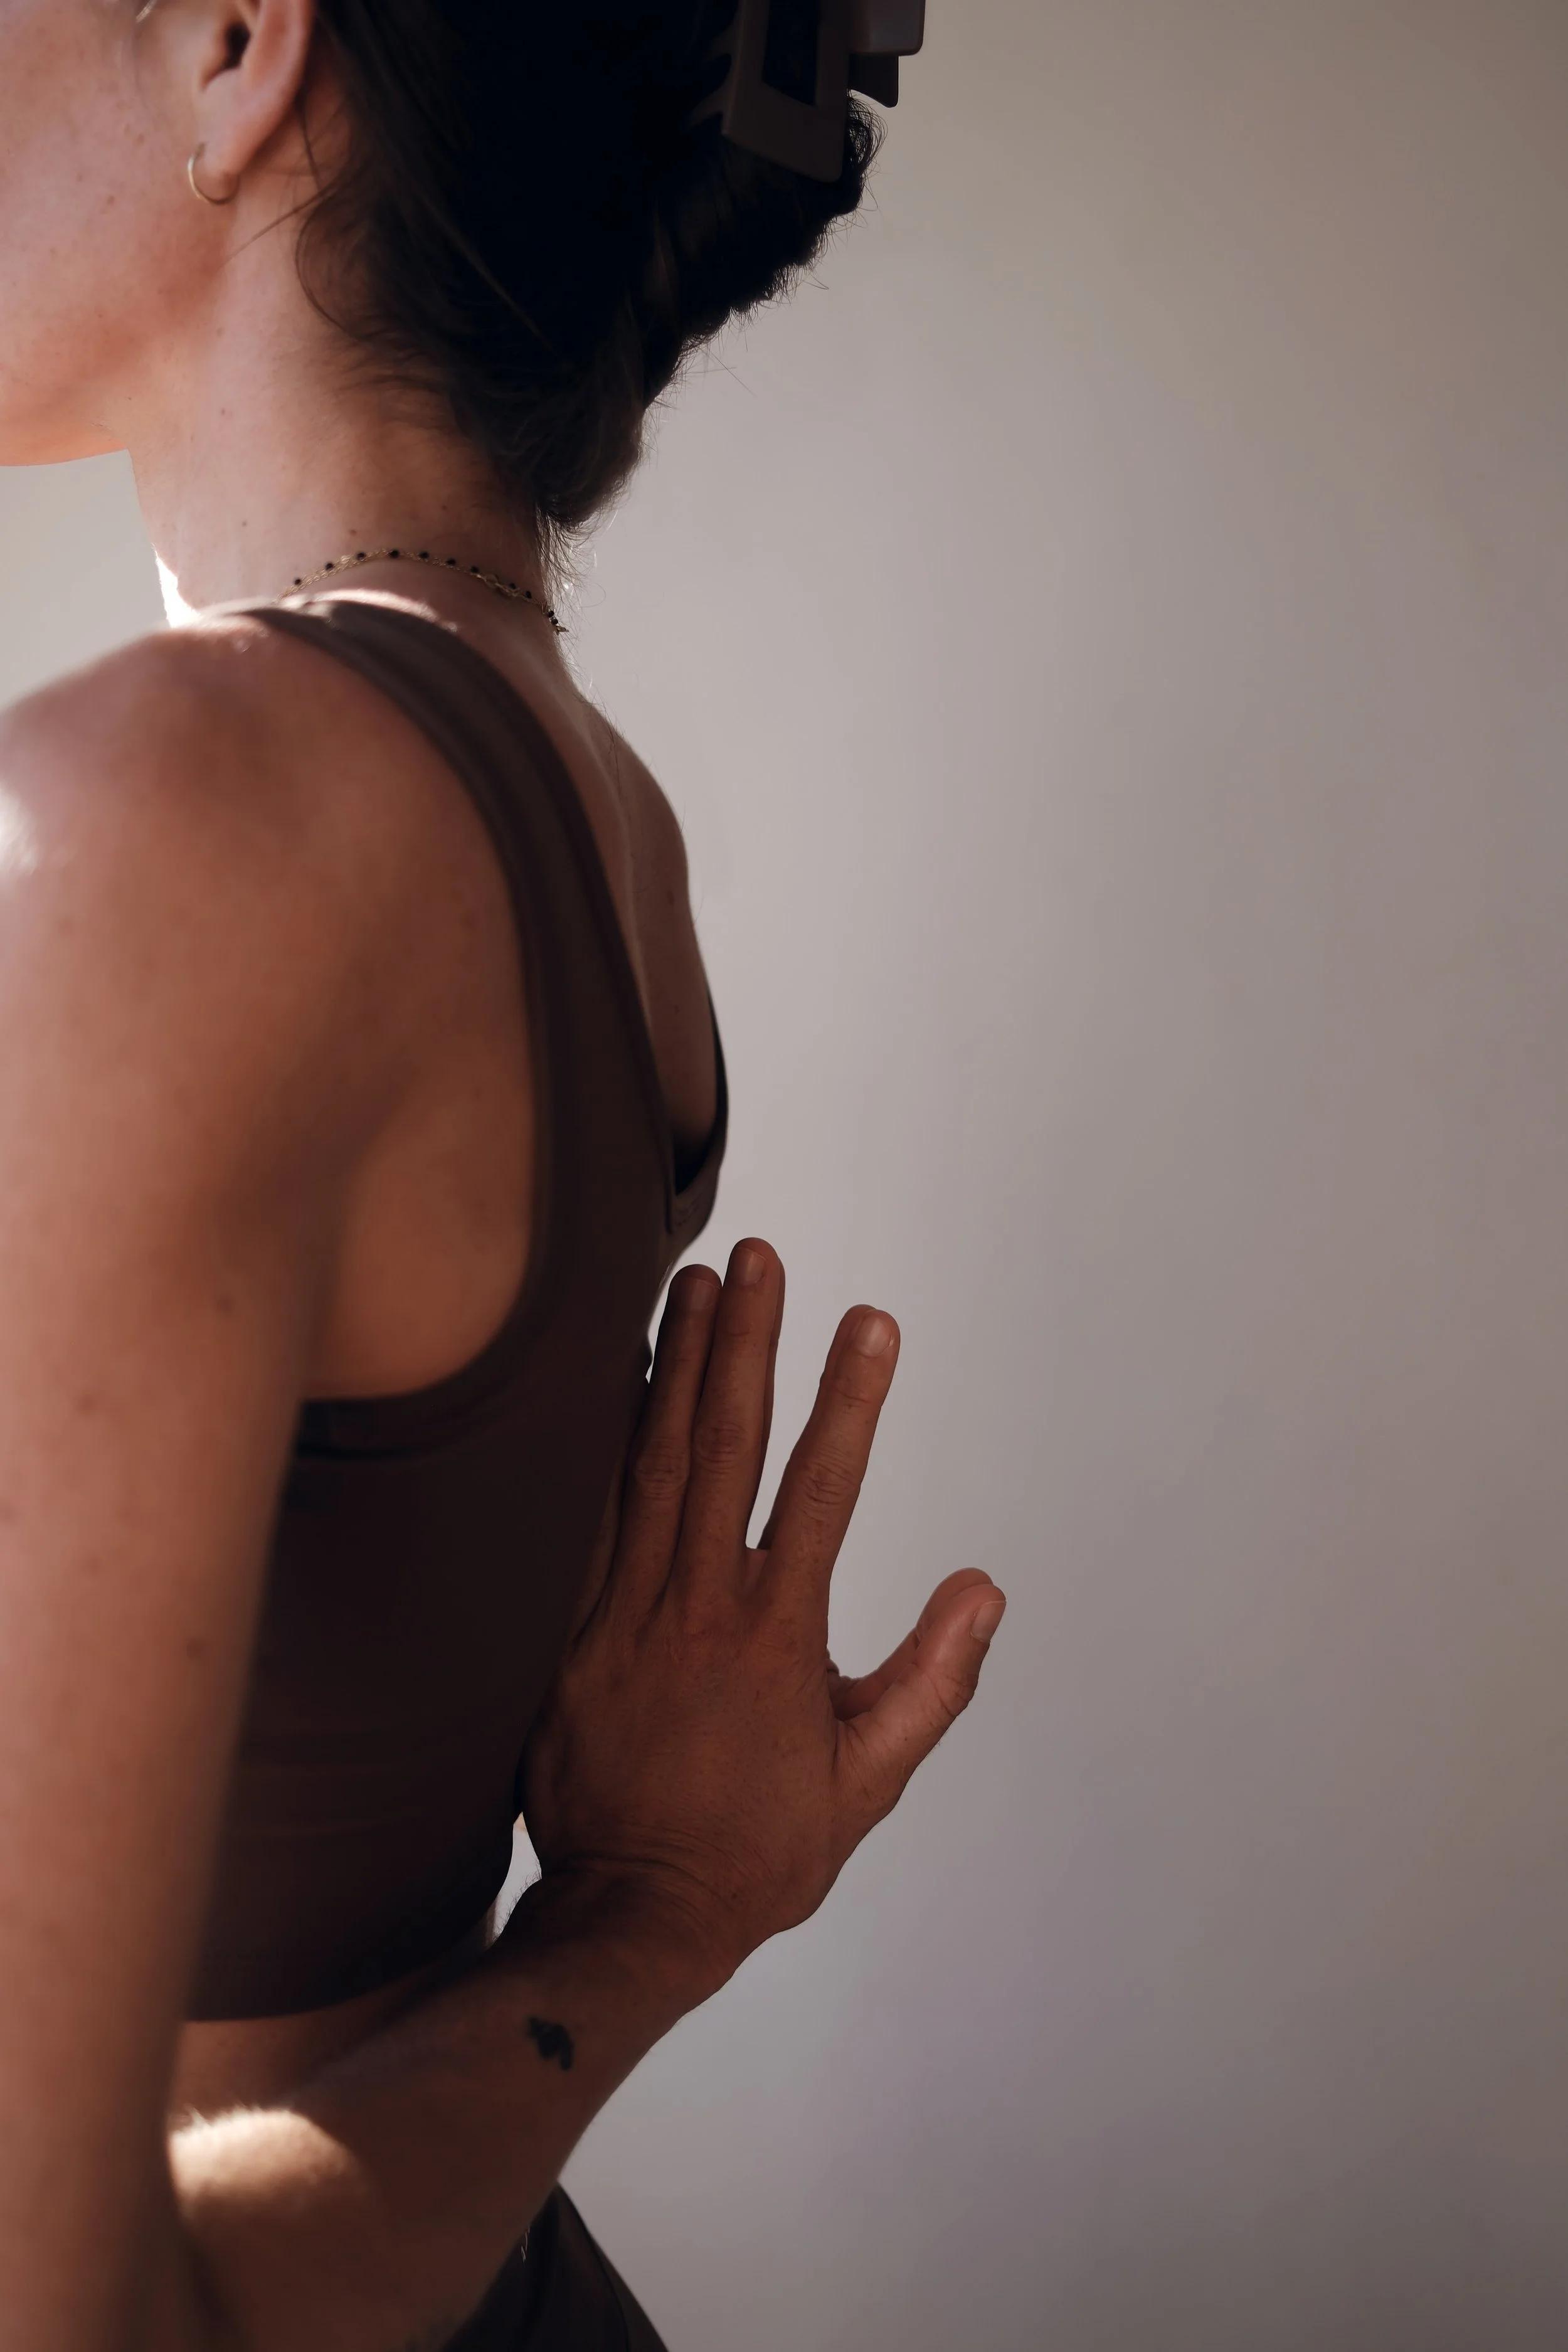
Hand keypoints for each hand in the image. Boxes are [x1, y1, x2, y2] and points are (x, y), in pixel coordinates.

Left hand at [519, 1239, 1005, 1996]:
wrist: (628, 1914)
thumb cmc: (757, 1852)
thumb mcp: (867, 1782)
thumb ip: (932, 1682)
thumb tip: (983, 1588)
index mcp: (776, 1637)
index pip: (821, 1490)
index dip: (850, 1398)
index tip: (869, 1320)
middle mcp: (698, 1606)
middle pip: (726, 1447)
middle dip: (747, 1343)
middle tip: (761, 1257)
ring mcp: (624, 1612)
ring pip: (651, 1463)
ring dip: (674, 1365)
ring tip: (691, 1281)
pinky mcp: (569, 1630)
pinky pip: (586, 1516)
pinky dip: (601, 1440)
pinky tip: (613, 1379)